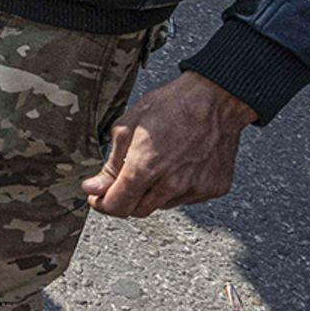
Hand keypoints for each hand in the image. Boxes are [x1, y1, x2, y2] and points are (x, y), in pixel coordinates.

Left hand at [83, 72, 254, 217]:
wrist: (215, 99)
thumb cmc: (170, 106)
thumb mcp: (126, 127)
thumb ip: (110, 164)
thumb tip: (94, 188)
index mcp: (146, 167)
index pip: (118, 206)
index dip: (102, 204)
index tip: (97, 197)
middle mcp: (172, 184)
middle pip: (138, 211)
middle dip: (125, 199)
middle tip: (123, 179)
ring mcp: (196, 189)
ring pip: (162, 205)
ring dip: (151, 193)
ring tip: (157, 162)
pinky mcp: (214, 188)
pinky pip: (186, 198)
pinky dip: (176, 188)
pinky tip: (178, 164)